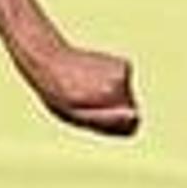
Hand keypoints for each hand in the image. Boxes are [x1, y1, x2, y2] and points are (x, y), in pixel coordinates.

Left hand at [20, 37, 140, 137]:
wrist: (51, 60)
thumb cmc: (59, 93)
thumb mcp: (76, 116)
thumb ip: (107, 121)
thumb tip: (135, 116)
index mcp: (109, 98)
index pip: (130, 128)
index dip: (112, 127)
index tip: (94, 118)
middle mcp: (120, 83)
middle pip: (129, 111)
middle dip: (112, 112)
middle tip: (86, 103)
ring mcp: (123, 72)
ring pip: (126, 97)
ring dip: (110, 97)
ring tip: (86, 90)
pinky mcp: (124, 64)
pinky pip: (123, 85)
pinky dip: (110, 84)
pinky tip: (92, 79)